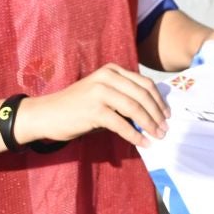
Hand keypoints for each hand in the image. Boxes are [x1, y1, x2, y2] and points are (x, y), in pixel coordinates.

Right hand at [14, 64, 168, 148]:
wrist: (46, 114)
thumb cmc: (76, 107)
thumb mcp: (102, 95)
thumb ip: (123, 98)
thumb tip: (151, 115)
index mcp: (112, 70)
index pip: (144, 83)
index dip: (158, 100)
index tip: (167, 114)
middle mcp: (107, 77)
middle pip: (142, 94)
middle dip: (157, 113)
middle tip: (165, 128)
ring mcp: (100, 92)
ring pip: (134, 108)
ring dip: (149, 124)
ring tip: (157, 136)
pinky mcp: (94, 110)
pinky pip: (121, 124)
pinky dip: (135, 135)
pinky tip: (143, 143)